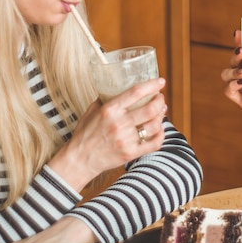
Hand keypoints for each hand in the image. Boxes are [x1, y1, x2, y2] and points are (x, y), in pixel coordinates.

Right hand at [48, 78, 166, 190]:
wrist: (79, 160)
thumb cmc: (85, 134)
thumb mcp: (91, 111)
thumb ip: (105, 99)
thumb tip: (117, 88)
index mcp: (109, 110)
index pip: (135, 93)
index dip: (151, 85)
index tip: (160, 82)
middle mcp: (119, 124)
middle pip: (150, 109)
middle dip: (160, 101)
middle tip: (160, 98)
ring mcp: (126, 140)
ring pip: (154, 125)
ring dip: (161, 116)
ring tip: (161, 111)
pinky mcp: (130, 153)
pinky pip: (154, 143)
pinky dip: (161, 134)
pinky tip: (160, 129)